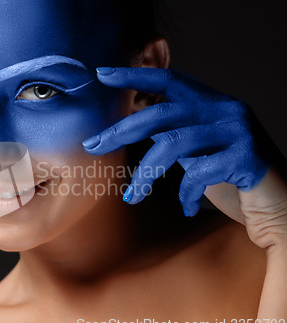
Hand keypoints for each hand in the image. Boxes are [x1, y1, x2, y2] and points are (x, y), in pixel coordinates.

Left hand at [82, 67, 286, 245]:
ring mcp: (238, 131)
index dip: (135, 75)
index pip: (169, 79)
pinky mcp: (248, 157)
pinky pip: (200, 173)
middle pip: (161, 113)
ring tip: (132, 197)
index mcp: (211, 104)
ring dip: (145, 174)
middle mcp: (226, 110)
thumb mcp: (199, 151)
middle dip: (121, 131)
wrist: (280, 206)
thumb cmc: (233, 179)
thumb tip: (130, 128)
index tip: (103, 74)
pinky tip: (187, 208)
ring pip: (173, 144)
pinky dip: (186, 194)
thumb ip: (174, 135)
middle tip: (93, 146)